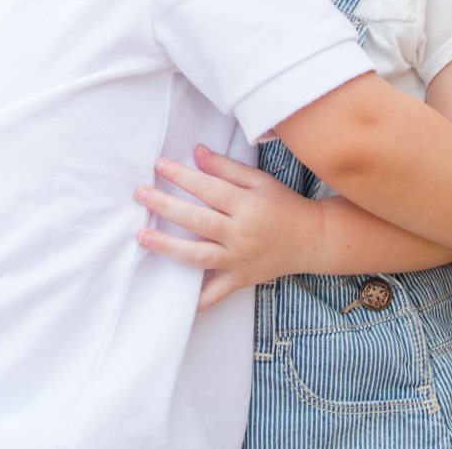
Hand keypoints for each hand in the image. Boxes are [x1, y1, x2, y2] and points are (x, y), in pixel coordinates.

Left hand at [134, 145, 321, 309]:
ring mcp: (238, 260)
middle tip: (140, 193)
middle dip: (165, 206)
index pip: (207, 188)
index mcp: (246, 205)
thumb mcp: (259, 181)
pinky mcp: (239, 280)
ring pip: (198, 255)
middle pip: (197, 220)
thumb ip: (227, 168)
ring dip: (167, 247)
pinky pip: (214, 294)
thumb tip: (197, 152)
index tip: (159, 164)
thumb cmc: (283, 205)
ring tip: (142, 235)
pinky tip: (172, 297)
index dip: (181, 176)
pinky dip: (195, 299)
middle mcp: (240, 233)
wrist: (311, 239)